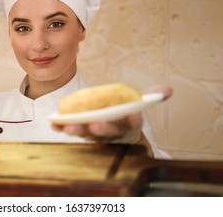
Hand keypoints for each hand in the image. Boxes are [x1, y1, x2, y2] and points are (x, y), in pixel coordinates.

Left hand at [52, 84, 172, 140]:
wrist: (114, 128)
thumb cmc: (124, 113)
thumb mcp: (138, 104)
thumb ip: (151, 96)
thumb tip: (168, 90)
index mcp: (127, 124)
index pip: (132, 123)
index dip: (133, 120)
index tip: (134, 116)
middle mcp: (111, 132)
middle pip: (108, 132)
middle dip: (103, 128)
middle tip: (96, 124)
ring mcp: (95, 133)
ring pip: (88, 134)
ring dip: (79, 130)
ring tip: (69, 125)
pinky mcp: (81, 131)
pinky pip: (72, 130)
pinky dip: (62, 127)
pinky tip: (54, 122)